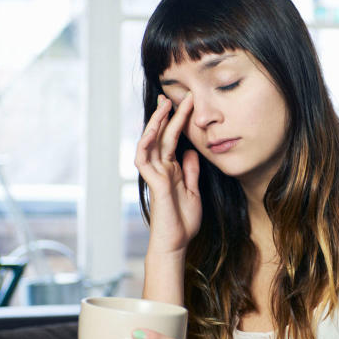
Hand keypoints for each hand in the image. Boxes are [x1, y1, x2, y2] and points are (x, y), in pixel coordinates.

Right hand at [136, 93, 201, 254]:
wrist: (176, 243)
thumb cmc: (183, 221)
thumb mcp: (193, 191)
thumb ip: (190, 171)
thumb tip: (191, 151)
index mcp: (171, 169)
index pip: (172, 140)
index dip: (177, 121)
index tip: (185, 103)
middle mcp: (161, 169)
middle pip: (161, 136)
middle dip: (166, 115)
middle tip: (172, 95)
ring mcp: (156, 175)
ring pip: (150, 143)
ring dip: (156, 124)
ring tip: (164, 105)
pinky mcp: (154, 184)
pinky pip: (145, 160)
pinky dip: (146, 144)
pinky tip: (152, 131)